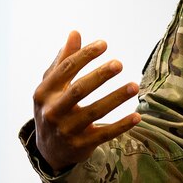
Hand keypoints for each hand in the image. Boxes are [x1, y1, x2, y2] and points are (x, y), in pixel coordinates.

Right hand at [33, 31, 140, 171]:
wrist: (48, 149)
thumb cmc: (54, 107)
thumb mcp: (52, 85)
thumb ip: (64, 59)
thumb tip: (75, 33)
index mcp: (45, 92)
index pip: (66, 69)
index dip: (85, 55)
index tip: (104, 44)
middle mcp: (53, 111)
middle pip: (79, 90)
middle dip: (99, 76)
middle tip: (119, 64)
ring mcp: (67, 130)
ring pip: (94, 112)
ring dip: (116, 98)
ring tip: (134, 86)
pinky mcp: (81, 145)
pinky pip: (104, 134)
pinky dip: (121, 126)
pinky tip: (137, 116)